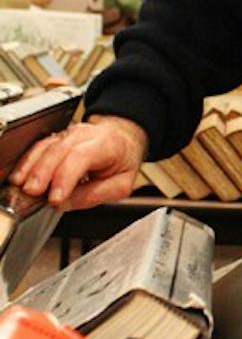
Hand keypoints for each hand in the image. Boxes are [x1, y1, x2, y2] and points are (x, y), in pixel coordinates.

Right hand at [8, 116, 147, 210]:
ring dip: (31, 167)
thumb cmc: (123, 161)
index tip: (55, 198)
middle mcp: (86, 134)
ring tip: (22, 185)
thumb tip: (64, 204)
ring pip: (47, 146)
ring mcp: (70, 134)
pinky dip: (28, 161)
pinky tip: (20, 175)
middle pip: (60, 150)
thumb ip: (94, 195)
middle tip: (33, 192)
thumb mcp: (121, 184)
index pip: (81, 157)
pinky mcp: (57, 138)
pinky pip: (39, 147)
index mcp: (108, 144)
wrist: (123, 139)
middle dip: (43, 172)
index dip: (65, 177)